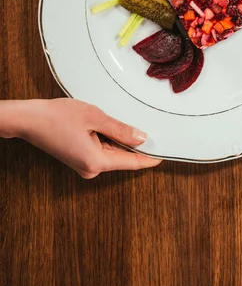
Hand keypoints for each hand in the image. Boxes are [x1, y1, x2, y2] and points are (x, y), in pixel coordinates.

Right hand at [0, 98, 160, 177]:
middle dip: (135, 144)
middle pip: (123, 157)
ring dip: (119, 139)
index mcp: (97, 162)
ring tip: (120, 121)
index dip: (151, 157)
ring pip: (112, 153)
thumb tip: (142, 138)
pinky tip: (107, 126)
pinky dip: (108, 140)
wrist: (29, 119)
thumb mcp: (95, 117)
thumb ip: (120, 129)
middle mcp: (91, 169)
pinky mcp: (79, 158)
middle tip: (150, 128)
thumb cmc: (57, 117)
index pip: (132, 162)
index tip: (166, 153)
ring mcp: (84, 165)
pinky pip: (101, 151)